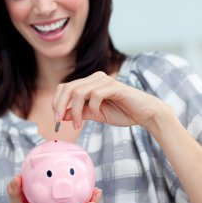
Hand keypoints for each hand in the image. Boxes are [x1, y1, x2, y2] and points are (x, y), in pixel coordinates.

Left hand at [52, 71, 167, 129]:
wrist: (145, 113)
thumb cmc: (122, 112)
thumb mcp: (95, 114)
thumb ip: (80, 113)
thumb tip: (62, 116)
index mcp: (89, 83)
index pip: (65, 87)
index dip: (57, 102)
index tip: (56, 119)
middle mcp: (95, 78)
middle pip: (68, 87)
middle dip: (60, 105)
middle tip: (59, 121)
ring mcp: (104, 80)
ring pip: (79, 92)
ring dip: (76, 111)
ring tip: (79, 124)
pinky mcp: (114, 86)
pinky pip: (95, 94)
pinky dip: (92, 107)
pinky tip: (96, 115)